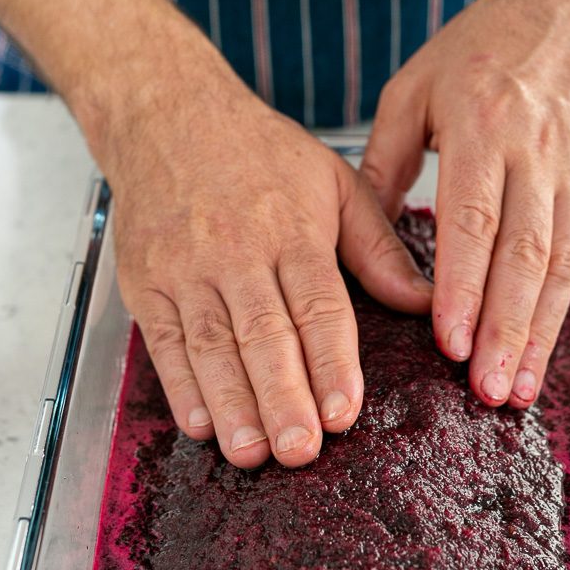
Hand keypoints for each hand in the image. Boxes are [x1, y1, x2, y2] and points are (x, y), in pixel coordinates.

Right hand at [96, 25, 431, 468]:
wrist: (169, 116)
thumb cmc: (262, 156)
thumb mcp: (334, 183)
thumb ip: (377, 247)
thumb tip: (423, 301)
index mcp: (294, 229)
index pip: (318, 306)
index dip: (331, 363)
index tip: (346, 413)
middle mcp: (239, 252)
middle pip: (263, 334)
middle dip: (283, 398)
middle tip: (302, 451)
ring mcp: (186, 270)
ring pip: (212, 346)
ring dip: (232, 404)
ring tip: (252, 453)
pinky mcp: (146, 283)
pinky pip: (163, 342)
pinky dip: (180, 386)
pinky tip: (200, 425)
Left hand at [359, 0, 569, 408]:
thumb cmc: (485, 42)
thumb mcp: (414, 88)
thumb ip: (385, 162)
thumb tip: (365, 234)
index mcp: (485, 127)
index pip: (475, 222)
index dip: (464, 288)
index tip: (449, 343)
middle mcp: (534, 156)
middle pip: (522, 257)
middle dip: (504, 330)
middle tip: (485, 389)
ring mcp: (568, 173)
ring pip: (554, 267)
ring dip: (536, 333)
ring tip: (514, 389)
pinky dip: (557, 309)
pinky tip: (539, 348)